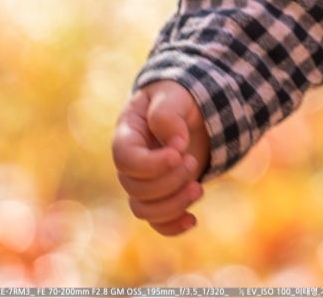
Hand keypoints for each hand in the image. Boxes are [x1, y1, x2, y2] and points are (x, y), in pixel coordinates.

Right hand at [112, 80, 210, 235]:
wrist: (193, 109)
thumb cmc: (179, 97)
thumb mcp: (173, 95)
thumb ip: (167, 114)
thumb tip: (176, 143)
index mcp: (128, 136)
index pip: (124, 159)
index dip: (150, 164)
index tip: (179, 153)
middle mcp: (132, 164)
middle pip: (136, 189)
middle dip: (169, 181)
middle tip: (192, 161)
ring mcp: (146, 182)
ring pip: (144, 210)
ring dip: (173, 205)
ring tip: (198, 189)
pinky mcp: (163, 195)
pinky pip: (157, 222)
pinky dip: (172, 226)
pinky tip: (192, 221)